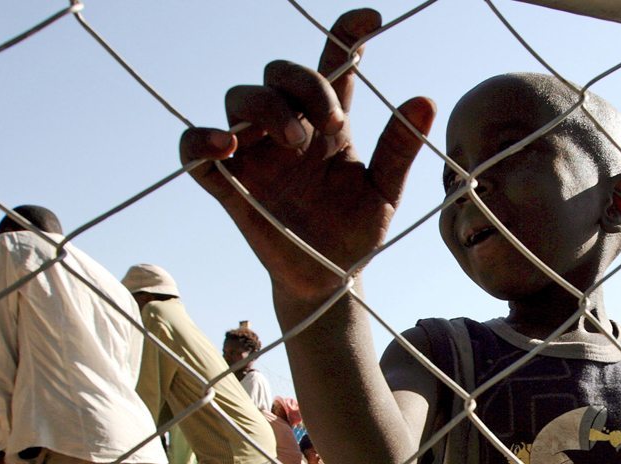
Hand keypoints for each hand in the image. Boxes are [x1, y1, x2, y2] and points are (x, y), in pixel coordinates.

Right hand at [178, 8, 435, 304]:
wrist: (329, 280)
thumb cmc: (355, 231)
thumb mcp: (384, 192)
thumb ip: (398, 148)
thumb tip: (425, 100)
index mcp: (329, 124)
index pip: (333, 65)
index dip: (346, 33)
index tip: (371, 19)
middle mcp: (288, 128)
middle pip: (279, 72)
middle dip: (304, 86)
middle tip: (330, 124)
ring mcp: (256, 154)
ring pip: (240, 98)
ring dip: (267, 109)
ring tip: (296, 143)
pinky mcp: (230, 184)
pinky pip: (195, 150)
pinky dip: (200, 140)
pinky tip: (223, 146)